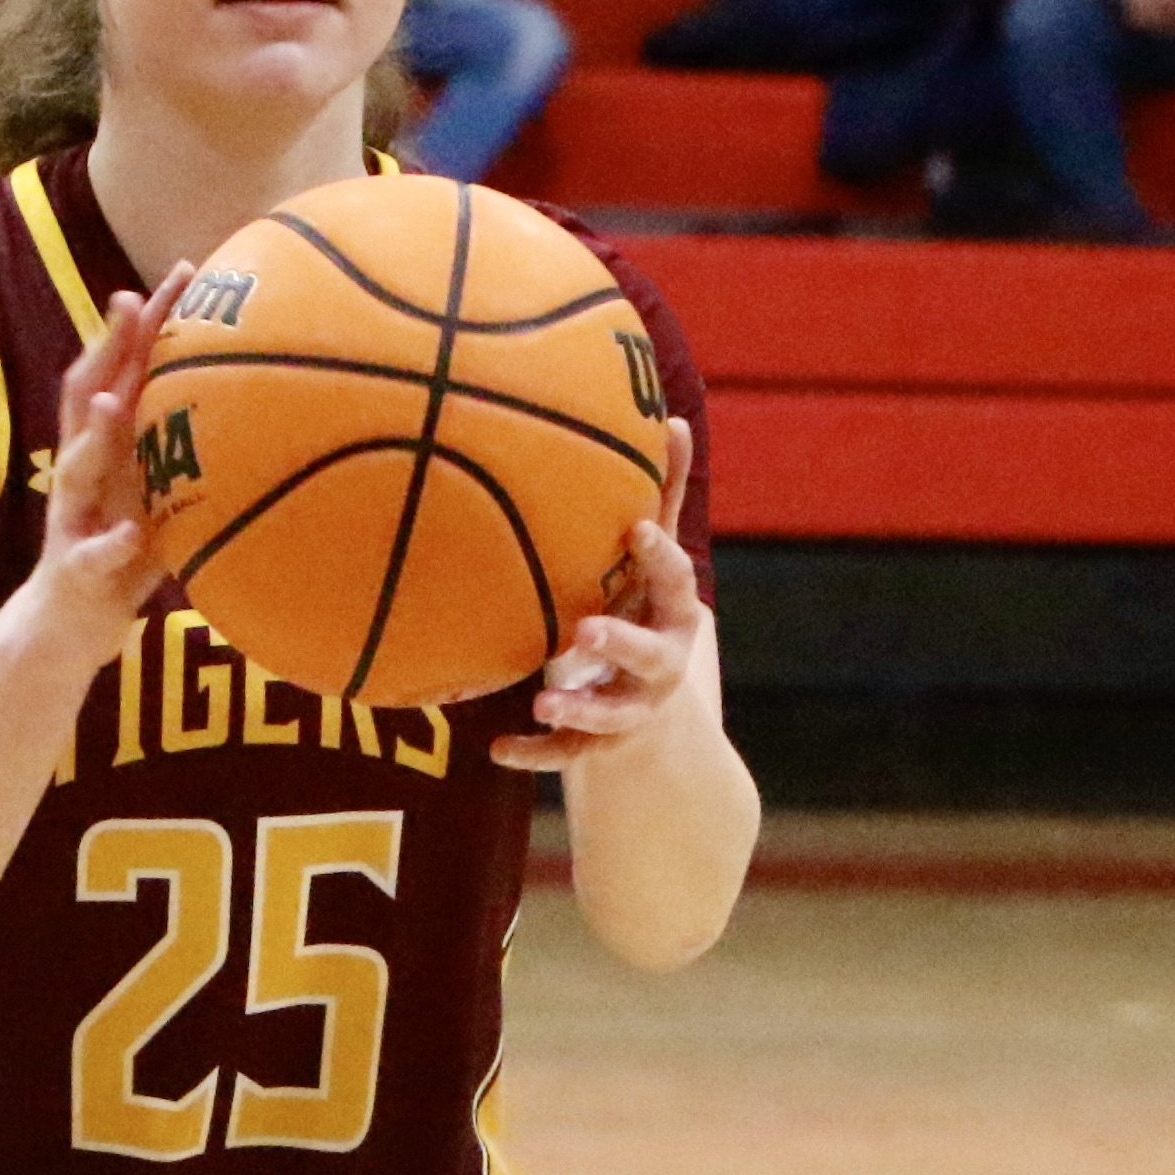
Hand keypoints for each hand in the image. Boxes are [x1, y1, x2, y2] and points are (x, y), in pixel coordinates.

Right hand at [19, 285, 171, 662]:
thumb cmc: (124, 555)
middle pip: (87, 393)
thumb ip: (189, 454)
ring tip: (109, 399)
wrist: (68, 627)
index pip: (124, 369)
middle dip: (109, 346)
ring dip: (92, 432)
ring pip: (75, 467)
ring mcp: (72, 517)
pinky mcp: (74, 568)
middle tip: (132, 299)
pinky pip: (91, 555)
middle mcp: (82, 470)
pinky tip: (130, 535)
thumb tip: (267, 414)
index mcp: (108, 447)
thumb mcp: (160, 495)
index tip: (186, 270)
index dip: (148, 321)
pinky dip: (109, 544)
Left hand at [493, 420, 703, 771]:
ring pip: (613, 715)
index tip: (634, 529)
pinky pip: (570, 755)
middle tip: (586, 629)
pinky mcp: (601, 744)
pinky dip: (536, 754)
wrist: (651, 703)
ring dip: (580, 708)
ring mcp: (633, 708)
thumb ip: (661, 498)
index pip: (676, 582)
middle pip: (652, 656)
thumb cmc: (641, 606)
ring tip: (543, 703)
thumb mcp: (650, 559)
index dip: (659, 557)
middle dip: (622, 644)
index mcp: (674, 611)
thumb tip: (674, 419)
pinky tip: (498, 750)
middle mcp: (662, 663)